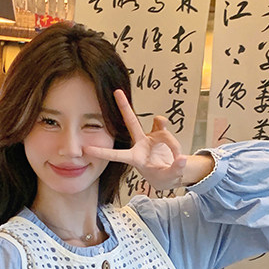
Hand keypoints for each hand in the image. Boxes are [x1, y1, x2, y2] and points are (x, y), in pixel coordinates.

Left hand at [84, 89, 206, 190]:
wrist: (172, 172)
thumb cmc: (163, 177)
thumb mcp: (169, 177)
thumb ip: (176, 168)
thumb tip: (182, 159)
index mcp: (135, 158)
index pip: (116, 155)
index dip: (102, 151)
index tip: (86, 148)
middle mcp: (140, 144)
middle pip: (131, 122)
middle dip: (124, 106)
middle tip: (117, 92)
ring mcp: (150, 137)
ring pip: (160, 128)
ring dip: (171, 143)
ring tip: (177, 160)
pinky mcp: (161, 132)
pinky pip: (167, 128)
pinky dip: (174, 140)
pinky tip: (178, 154)